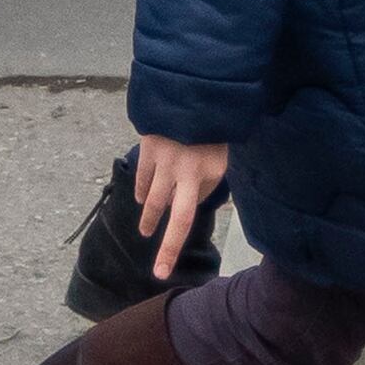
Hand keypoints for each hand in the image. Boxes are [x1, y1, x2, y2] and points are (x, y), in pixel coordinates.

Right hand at [133, 134, 223, 284]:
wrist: (198, 92)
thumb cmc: (217, 130)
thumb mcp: (223, 160)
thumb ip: (207, 183)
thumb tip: (190, 200)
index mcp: (199, 176)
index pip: (184, 220)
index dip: (170, 249)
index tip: (161, 272)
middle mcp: (177, 171)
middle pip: (161, 211)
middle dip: (159, 238)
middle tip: (156, 267)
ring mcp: (160, 158)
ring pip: (149, 194)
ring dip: (148, 214)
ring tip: (146, 229)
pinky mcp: (148, 145)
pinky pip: (143, 174)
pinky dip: (142, 188)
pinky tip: (142, 197)